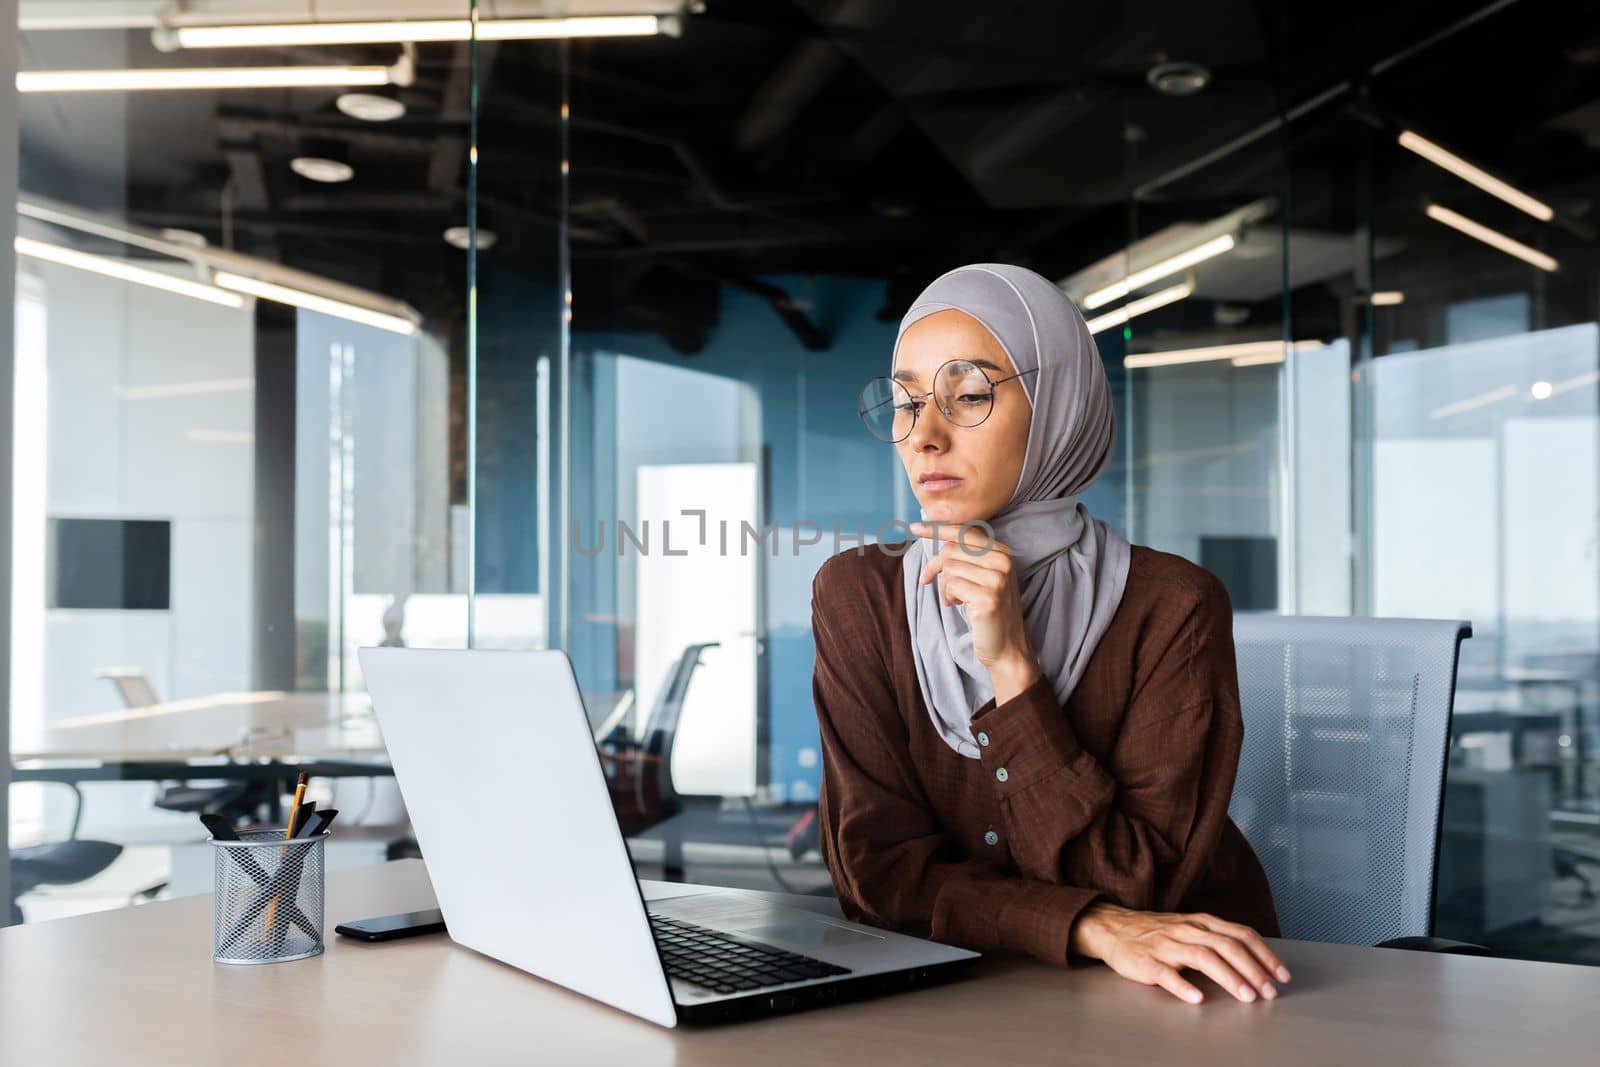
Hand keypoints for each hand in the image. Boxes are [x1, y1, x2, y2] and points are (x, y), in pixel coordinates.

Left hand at [909, 521, 1038, 700]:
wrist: (1006, 647)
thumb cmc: (988, 611)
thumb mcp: (982, 578)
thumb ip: (968, 557)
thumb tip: (935, 537)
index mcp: (1003, 552)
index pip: (965, 532)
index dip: (938, 529)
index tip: (915, 527)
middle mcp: (1003, 561)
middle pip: (952, 549)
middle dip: (934, 566)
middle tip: (927, 580)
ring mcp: (997, 578)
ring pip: (949, 567)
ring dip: (944, 586)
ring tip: (954, 599)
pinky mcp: (988, 596)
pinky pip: (951, 585)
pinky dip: (948, 596)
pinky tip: (957, 605)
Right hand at [1069, 901, 1290, 1004]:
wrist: (1112, 928)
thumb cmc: (1156, 932)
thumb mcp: (1190, 928)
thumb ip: (1218, 940)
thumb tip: (1255, 962)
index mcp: (1200, 922)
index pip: (1240, 934)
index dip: (1264, 954)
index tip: (1281, 975)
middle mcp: (1186, 930)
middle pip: (1226, 946)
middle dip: (1252, 969)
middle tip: (1269, 992)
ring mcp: (1166, 945)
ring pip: (1202, 957)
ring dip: (1228, 977)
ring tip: (1246, 996)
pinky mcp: (1146, 961)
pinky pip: (1166, 973)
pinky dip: (1183, 986)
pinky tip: (1197, 998)